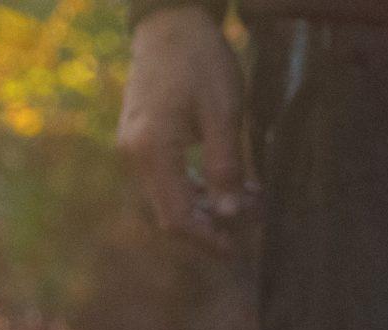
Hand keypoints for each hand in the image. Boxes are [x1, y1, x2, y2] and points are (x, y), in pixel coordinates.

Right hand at [117, 6, 253, 242]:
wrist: (170, 21)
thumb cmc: (199, 59)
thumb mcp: (224, 111)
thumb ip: (226, 166)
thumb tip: (230, 215)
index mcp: (152, 149)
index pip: (177, 218)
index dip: (209, 240)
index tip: (239, 249)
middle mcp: (134, 154)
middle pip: (171, 215)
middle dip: (213, 226)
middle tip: (254, 218)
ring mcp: (133, 147)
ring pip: (170, 199)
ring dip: (208, 209)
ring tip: (250, 200)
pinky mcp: (140, 141)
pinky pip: (167, 180)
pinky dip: (196, 190)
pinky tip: (228, 184)